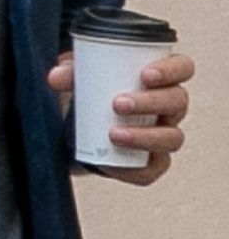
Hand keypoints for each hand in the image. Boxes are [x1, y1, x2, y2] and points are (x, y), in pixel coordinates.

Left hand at [48, 49, 194, 186]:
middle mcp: (169, 107)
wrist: (76, 132)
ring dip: (144, 136)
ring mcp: (163, 136)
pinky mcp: (151, 164)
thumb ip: (70, 73)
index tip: (145, 74)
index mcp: (159, 79)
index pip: (182, 68)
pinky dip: (132, 169)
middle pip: (177, 101)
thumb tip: (56, 76)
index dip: (171, 70)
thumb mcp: (80, 78)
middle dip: (151, 102)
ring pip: (171, 138)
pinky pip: (151, 170)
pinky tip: (112, 163)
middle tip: (118, 103)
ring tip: (113, 133)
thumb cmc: (91, 95)